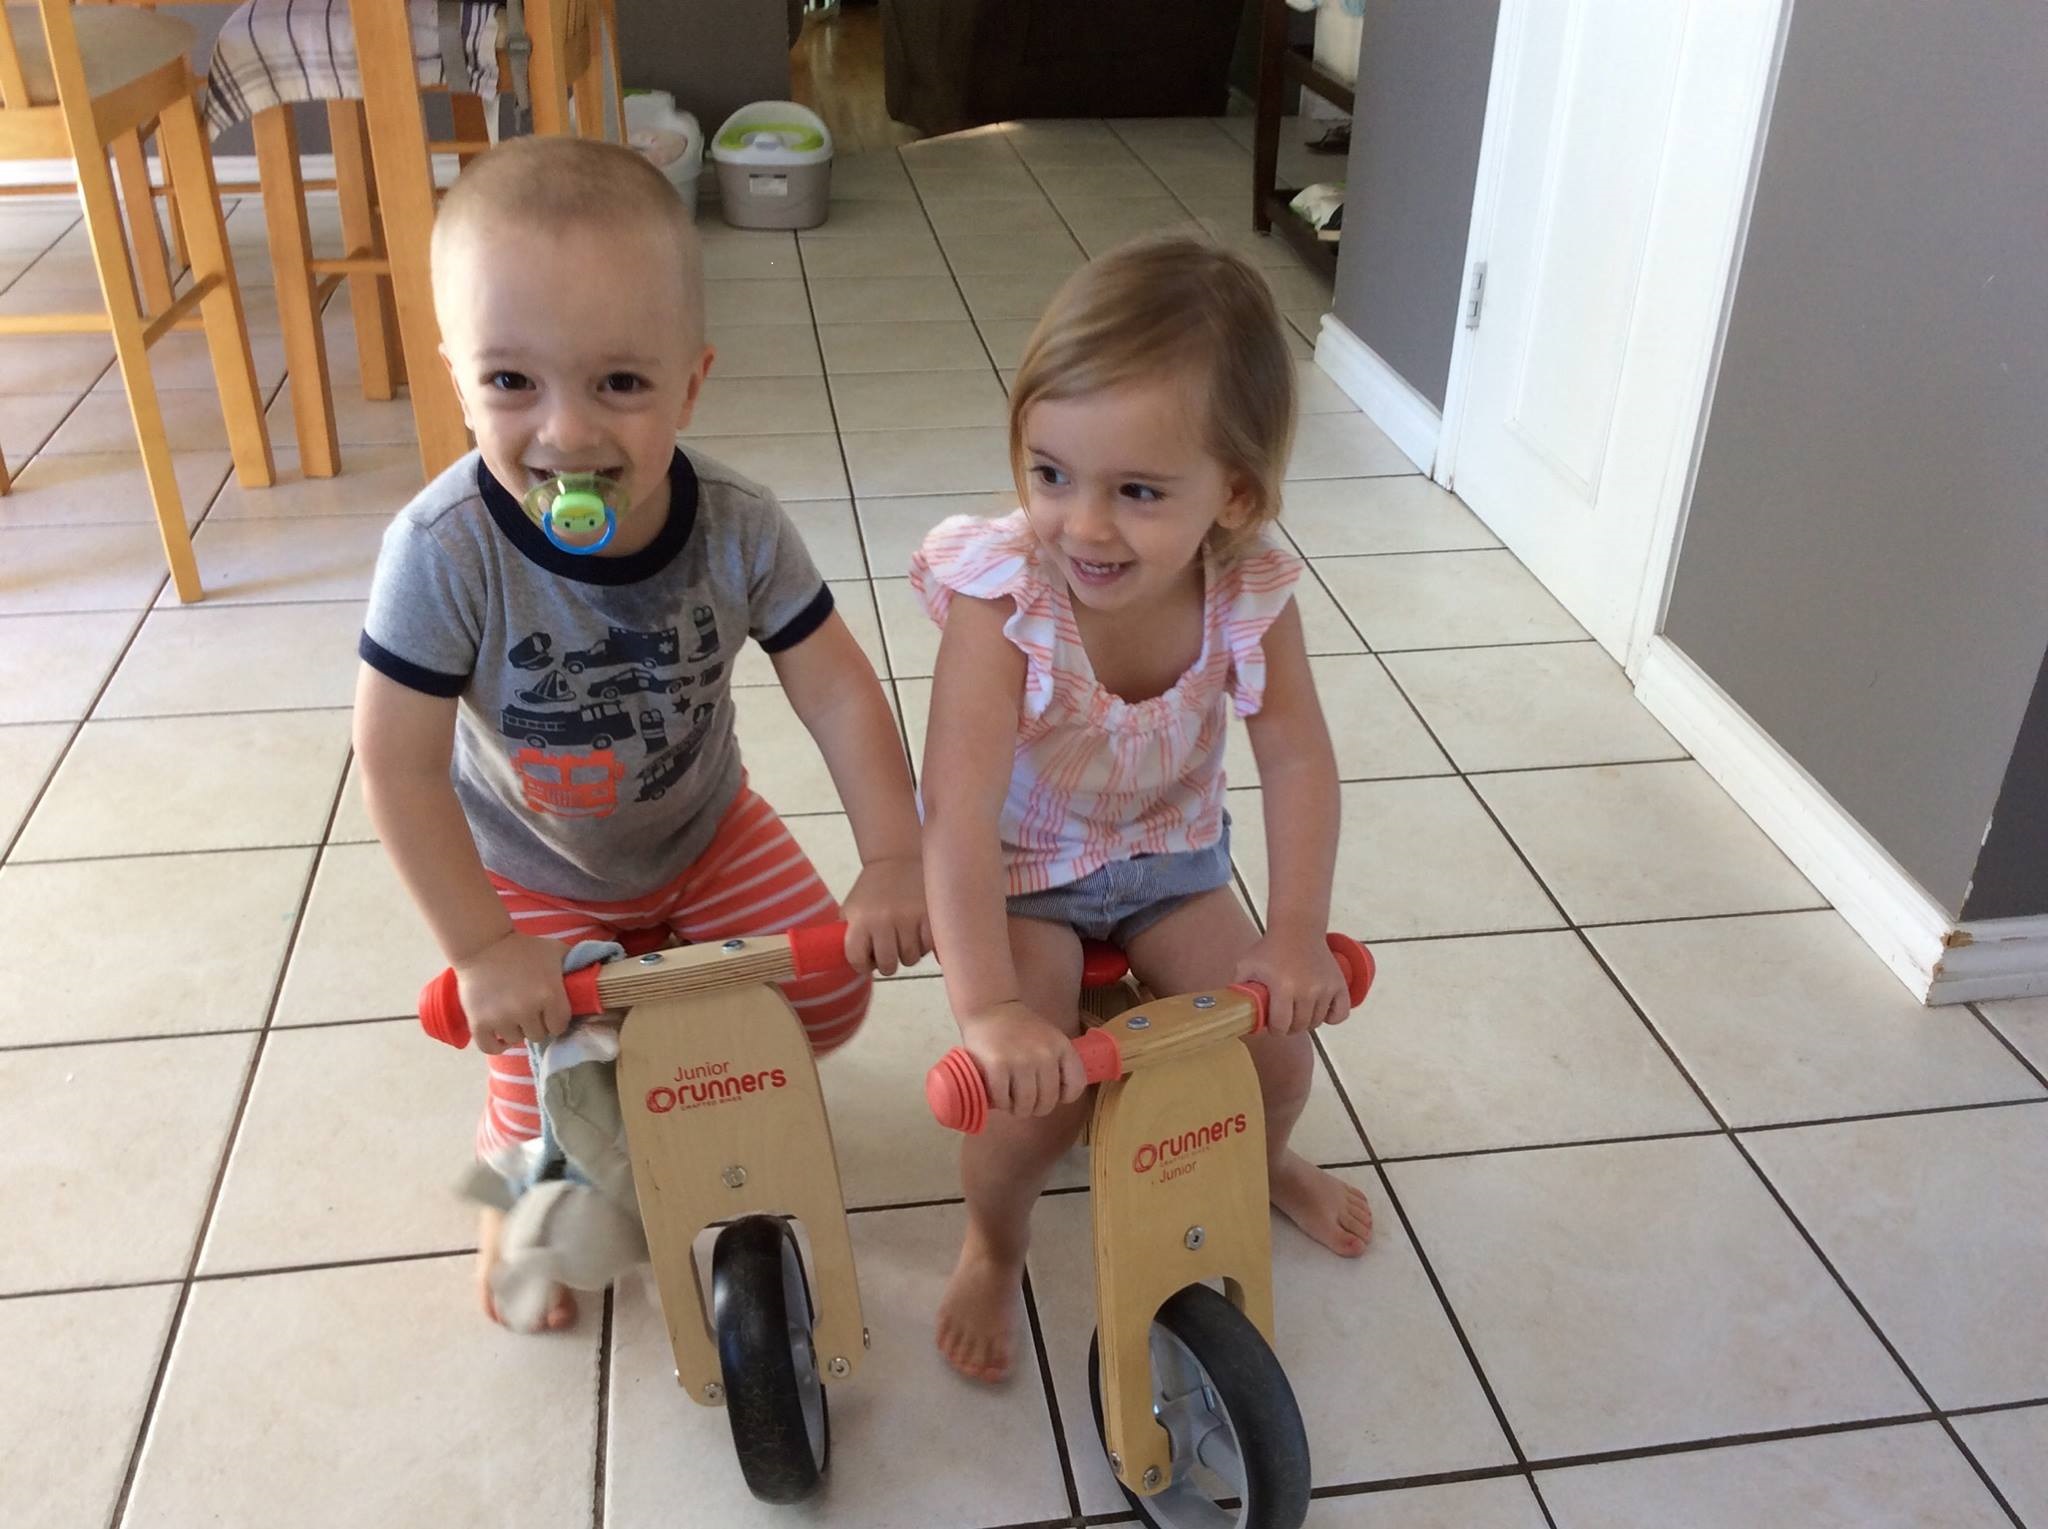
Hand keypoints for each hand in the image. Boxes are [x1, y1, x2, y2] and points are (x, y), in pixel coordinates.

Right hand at [454, 931, 573, 1054]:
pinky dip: (496, 1045)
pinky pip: (490, 1048)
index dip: (555, 1019)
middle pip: (538, 1035)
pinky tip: (500, 1035)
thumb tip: (596, 975)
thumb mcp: (556, 951)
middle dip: (536, 1024)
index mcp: (549, 995)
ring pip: (516, 1040)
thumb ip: (576, 964)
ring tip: (511, 1013)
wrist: (483, 944)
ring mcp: (501, 1018)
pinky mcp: (478, 1023)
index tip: (548, 1011)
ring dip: (516, 1030)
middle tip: (528, 1009)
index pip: (559, 1026)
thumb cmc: (523, 948)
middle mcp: (526, 1010)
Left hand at [841, 855, 930, 975]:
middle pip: (888, 965)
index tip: (867, 960)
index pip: (857, 959)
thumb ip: (847, 936)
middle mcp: (883, 920)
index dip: (862, 965)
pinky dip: (926, 946)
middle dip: (887, 963)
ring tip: (904, 939)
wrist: (896, 859)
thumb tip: (848, 963)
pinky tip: (920, 936)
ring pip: (910, 958)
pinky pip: (929, 946)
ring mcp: (908, 917)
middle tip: (889, 951)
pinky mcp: (929, 914)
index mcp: (860, 919)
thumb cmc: (871, 889)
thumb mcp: (851, 909)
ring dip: (907, 954)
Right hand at [959, 1001, 1087, 1117]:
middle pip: (1048, 1102)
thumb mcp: (1049, 1038)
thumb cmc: (1018, 1027)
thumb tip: (1060, 1097)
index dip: (1062, 1096)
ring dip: (1016, 1109)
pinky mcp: (997, 1066)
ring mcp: (1021, 1061)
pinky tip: (996, 1093)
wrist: (989, 1006)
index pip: (1075, 1086)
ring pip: (1025, 1106)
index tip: (1048, 1093)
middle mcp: (1045, 1055)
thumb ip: (1057, 1062)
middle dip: (1035, 1107)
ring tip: (1009, 1099)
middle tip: (1023, 1099)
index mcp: (1062, 1047)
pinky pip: (1003, 1101)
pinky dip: (999, 1103)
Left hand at [1234, 928, 1349, 1035]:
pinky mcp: (1339, 985)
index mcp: (1283, 987)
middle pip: (1299, 1026)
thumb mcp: (1246, 966)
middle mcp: (1307, 990)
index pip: (1281, 1026)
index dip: (1274, 1030)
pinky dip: (1332, 1017)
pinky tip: (1321, 1011)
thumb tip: (1231, 1012)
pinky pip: (1340, 1014)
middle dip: (1289, 1027)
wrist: (1297, 928)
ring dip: (1306, 1021)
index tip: (1271, 1024)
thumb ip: (1238, 989)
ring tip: (1298, 1010)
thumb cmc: (1270, 949)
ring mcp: (1326, 988)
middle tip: (1283, 1018)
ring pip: (1317, 1022)